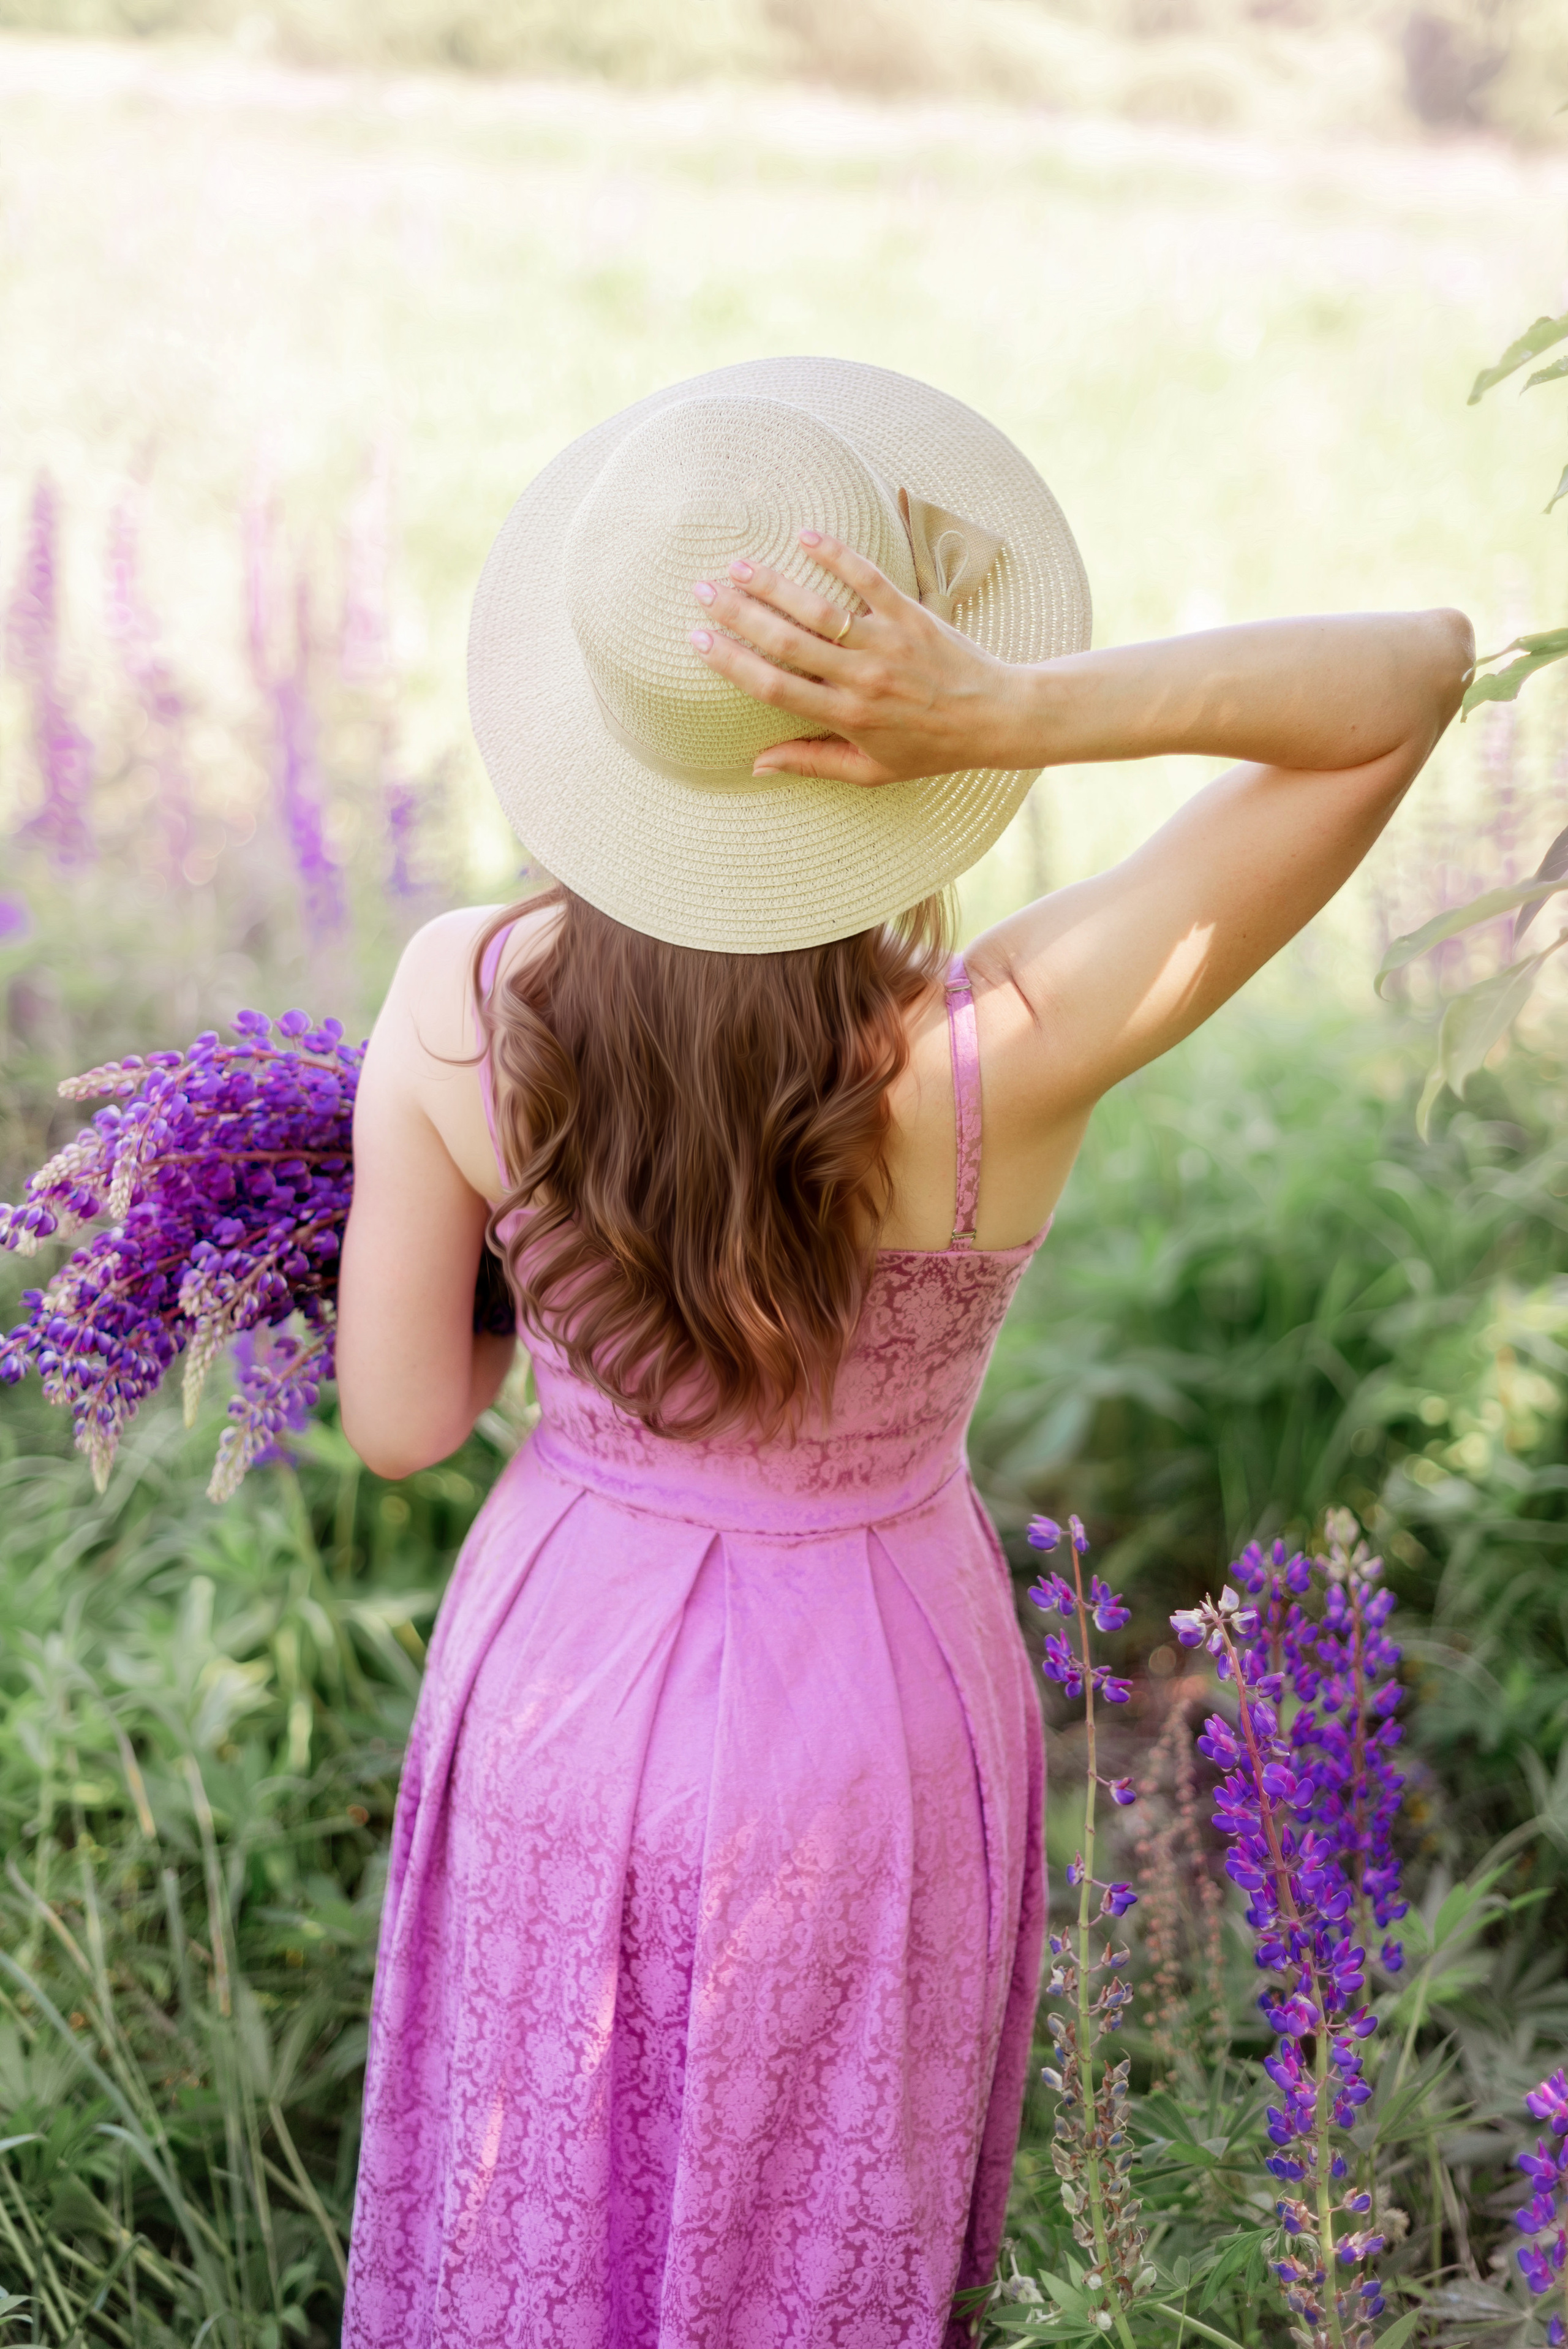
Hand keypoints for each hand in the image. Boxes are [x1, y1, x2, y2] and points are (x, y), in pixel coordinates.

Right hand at [688, 530, 1027, 786]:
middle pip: (786, 642)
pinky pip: (869, 579)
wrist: (996, 717)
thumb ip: (812, 763)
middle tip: (702, 590)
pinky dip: (837, 555)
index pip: (774, 687)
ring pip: (819, 609)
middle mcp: (861, 678)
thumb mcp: (871, 771)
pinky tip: (805, 536)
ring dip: (775, 584)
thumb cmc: (930, 748)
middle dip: (739, 614)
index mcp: (846, 717)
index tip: (697, 641)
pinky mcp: (911, 614)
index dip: (731, 664)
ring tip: (738, 564)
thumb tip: (756, 765)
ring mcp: (886, 643)